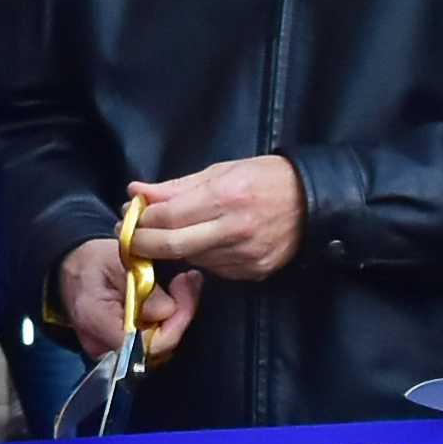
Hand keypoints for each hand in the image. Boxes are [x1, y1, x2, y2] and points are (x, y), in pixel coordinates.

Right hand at [58, 237, 199, 360]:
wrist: (71, 270)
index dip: (171, 326)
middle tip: (189, 283)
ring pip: (157, 349)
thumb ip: (141, 285)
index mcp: (95, 320)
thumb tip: (169, 310)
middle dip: (179, 318)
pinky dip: (166, 324)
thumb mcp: (117, 260)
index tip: (184, 294)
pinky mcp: (121, 351)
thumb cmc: (92, 261)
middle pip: (154, 349)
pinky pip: (151, 345)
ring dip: (176, 320)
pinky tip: (174, 300)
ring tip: (183, 286)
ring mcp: (111, 353)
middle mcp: (101, 346)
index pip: (141, 345)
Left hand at [128, 154, 306, 279]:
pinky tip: (206, 242)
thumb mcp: (222, 171)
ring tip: (171, 233)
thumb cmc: (266, 178)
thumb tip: (137, 192)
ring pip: (192, 259)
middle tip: (130, 237)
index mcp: (227, 197)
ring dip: (174, 249)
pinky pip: (214, 268)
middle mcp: (235, 230)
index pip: (168, 217)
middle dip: (144, 243)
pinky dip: (202, 256)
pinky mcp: (253, 272)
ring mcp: (245, 256)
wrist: (314, 202)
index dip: (142, 219)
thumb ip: (177, 187)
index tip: (128, 215)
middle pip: (173, 246)